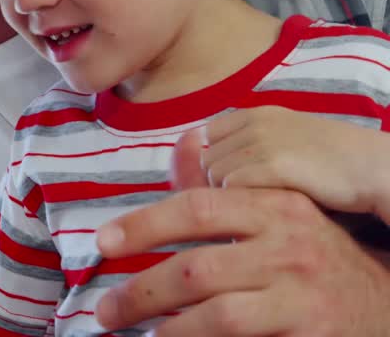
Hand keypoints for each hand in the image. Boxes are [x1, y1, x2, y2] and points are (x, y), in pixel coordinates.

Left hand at [88, 125, 389, 335]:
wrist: (386, 300)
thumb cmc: (316, 257)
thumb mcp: (278, 215)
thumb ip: (223, 192)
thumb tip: (180, 146)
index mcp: (275, 208)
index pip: (196, 208)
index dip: (143, 225)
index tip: (102, 243)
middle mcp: (289, 248)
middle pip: (196, 269)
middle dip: (140, 291)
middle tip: (105, 309)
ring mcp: (302, 296)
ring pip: (216, 314)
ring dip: (166, 327)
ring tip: (135, 334)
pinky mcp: (311, 334)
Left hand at [198, 106, 389, 218]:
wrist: (372, 168)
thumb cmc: (329, 162)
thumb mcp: (284, 139)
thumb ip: (247, 144)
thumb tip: (204, 163)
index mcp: (255, 114)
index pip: (204, 136)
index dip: (214, 161)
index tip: (234, 179)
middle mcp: (254, 123)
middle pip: (205, 159)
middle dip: (219, 182)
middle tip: (249, 198)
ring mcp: (263, 142)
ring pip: (214, 175)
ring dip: (230, 195)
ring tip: (261, 202)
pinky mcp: (274, 164)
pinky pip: (231, 187)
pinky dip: (242, 202)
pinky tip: (267, 207)